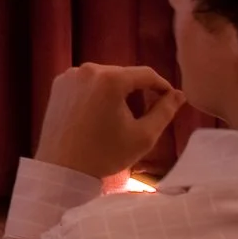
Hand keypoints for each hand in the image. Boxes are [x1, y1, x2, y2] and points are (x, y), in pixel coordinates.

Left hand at [35, 63, 184, 181]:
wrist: (62, 168)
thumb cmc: (105, 154)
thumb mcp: (143, 135)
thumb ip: (165, 111)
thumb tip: (179, 94)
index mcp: (110, 79)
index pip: (146, 74)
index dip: (162, 86)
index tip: (170, 100)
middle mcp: (88, 69)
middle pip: (124, 75)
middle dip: (138, 91)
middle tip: (145, 115)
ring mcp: (69, 75)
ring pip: (105, 78)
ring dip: (117, 92)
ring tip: (121, 118)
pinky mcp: (58, 85)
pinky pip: (87, 83)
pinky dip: (97, 94)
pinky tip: (99, 116)